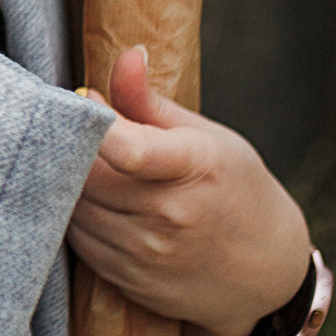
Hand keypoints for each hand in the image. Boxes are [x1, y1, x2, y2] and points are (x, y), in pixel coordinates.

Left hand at [66, 46, 312, 335]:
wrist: (267, 271)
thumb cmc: (234, 190)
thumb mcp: (207, 138)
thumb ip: (151, 101)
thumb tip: (123, 57)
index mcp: (195, 168)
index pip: (127, 148)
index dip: (92, 124)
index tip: (81, 101)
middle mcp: (170, 215)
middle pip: (84, 174)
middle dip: (72, 149)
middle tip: (75, 133)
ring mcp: (147, 252)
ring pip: (73, 207)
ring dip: (69, 184)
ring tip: (89, 169)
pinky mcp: (128, 279)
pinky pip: (76, 239)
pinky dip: (75, 217)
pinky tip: (94, 204)